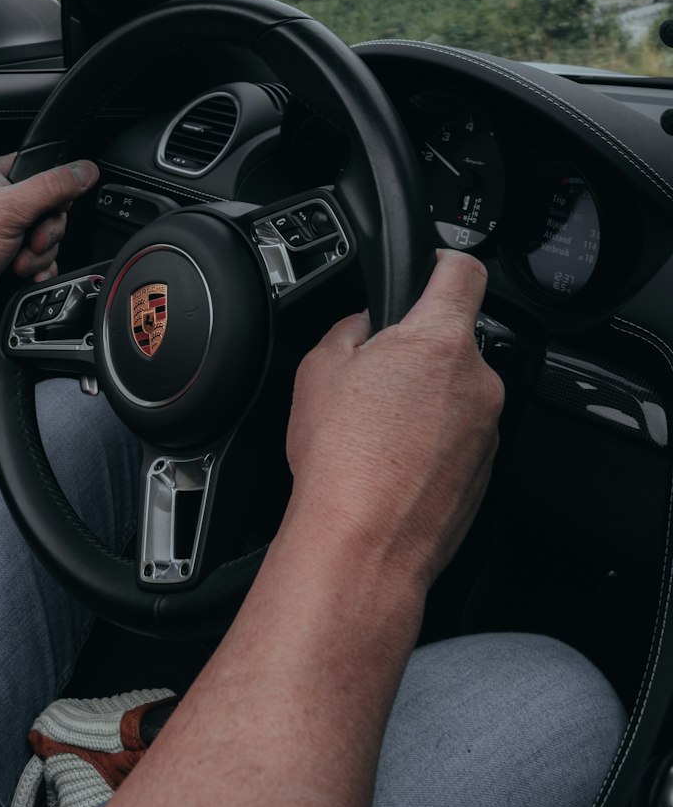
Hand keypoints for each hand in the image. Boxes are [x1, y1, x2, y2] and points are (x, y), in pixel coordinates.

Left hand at [0, 154, 98, 332]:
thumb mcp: (11, 208)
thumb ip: (52, 187)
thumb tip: (85, 170)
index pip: (44, 169)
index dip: (55, 189)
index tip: (51, 205)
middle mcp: (3, 201)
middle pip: (53, 209)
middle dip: (46, 232)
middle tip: (29, 240)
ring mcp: (7, 231)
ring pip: (50, 237)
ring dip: (39, 255)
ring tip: (17, 261)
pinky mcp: (11, 257)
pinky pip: (44, 259)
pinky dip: (39, 269)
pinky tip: (26, 274)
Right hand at [285, 250, 502, 593]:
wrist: (363, 545)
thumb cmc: (341, 461)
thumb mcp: (319, 368)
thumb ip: (351, 329)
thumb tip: (365, 326)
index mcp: (439, 341)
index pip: (463, 271)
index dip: (444, 261)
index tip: (432, 268)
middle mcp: (478, 380)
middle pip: (455, 340)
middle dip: (418, 351)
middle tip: (374, 377)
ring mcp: (488, 429)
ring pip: (457, 392)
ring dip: (426, 399)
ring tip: (377, 430)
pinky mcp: (486, 471)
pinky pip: (460, 436)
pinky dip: (432, 440)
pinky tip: (392, 461)